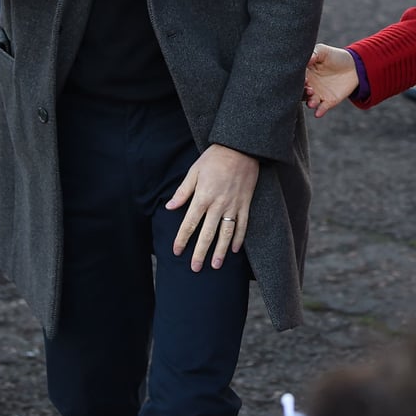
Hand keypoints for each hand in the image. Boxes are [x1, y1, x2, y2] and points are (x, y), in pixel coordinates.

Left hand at [165, 144, 257, 270]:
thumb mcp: (194, 171)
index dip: (182, 239)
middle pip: (207, 234)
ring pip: (226, 234)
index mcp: (203, 197)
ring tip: (215, 265)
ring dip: (221, 251)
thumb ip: (183, 191)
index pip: (190, 223)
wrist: (241, 148)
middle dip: (200, 253)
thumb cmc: (215, 157)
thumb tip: (170, 207)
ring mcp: (234, 205)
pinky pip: (243, 225)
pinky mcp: (245, 203)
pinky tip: (235, 250)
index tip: (176, 252)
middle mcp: (218, 204)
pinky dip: (239, 238)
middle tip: (195, 268)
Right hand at [304, 43, 357, 117]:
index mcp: (305, 73)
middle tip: (309, 90)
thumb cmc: (335, 56)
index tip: (304, 79)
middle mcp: (309, 85)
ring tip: (312, 102)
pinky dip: (319, 112)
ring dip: (310, 103)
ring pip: (309, 101)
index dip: (298, 80)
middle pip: (300, 92)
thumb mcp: (324, 51)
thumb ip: (314, 54)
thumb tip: (306, 59)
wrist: (354, 66)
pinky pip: (321, 109)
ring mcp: (317, 94)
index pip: (297, 78)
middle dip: (303, 93)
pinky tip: (318, 113)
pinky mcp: (328, 102)